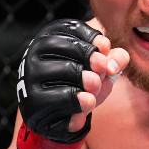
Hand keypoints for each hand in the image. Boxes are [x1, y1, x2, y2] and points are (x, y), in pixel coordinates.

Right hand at [15, 19, 127, 148]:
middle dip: (90, 56)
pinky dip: (78, 99)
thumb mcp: (101, 71)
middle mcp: (34, 54)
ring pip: (63, 71)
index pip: (68, 28)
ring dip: (87, 78)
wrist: (62, 119)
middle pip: (64, 46)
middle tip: (104, 68)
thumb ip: (114, 60)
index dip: (90, 36)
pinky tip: (89, 102)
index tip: (106, 47)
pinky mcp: (32, 101)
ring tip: (96, 86)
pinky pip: (59, 97)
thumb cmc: (81, 86)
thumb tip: (119, 58)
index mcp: (49, 39)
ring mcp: (30, 77)